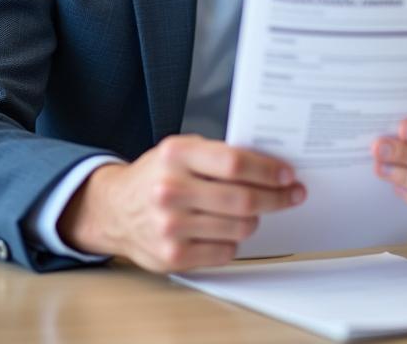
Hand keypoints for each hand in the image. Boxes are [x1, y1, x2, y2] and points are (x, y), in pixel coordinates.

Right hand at [58, 135, 305, 271]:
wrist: (115, 209)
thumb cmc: (156, 175)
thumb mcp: (180, 150)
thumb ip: (216, 154)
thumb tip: (268, 164)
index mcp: (176, 155)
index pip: (234, 163)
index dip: (267, 170)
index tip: (287, 175)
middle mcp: (171, 189)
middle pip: (242, 198)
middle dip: (275, 197)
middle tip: (291, 195)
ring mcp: (171, 226)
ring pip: (239, 227)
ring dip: (254, 219)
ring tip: (252, 211)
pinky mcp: (173, 256)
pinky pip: (225, 251)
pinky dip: (233, 240)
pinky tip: (225, 229)